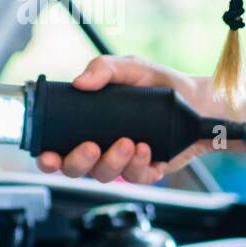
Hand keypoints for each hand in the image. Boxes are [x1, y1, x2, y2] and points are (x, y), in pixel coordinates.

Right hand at [35, 54, 219, 183]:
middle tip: (90, 147)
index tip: (47, 155)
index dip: (47, 157)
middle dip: (78, 162)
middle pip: (75, 169)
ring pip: (105, 175)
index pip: (57, 147)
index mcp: (88, 125)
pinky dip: (138, 165)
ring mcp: (123, 161)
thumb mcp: (131, 68)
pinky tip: (146, 150)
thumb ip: (104, 68)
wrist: (199, 101)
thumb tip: (80, 82)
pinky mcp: (147, 171)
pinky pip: (136, 178)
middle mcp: (101, 147)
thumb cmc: (161, 84)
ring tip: (128, 142)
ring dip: (112, 161)